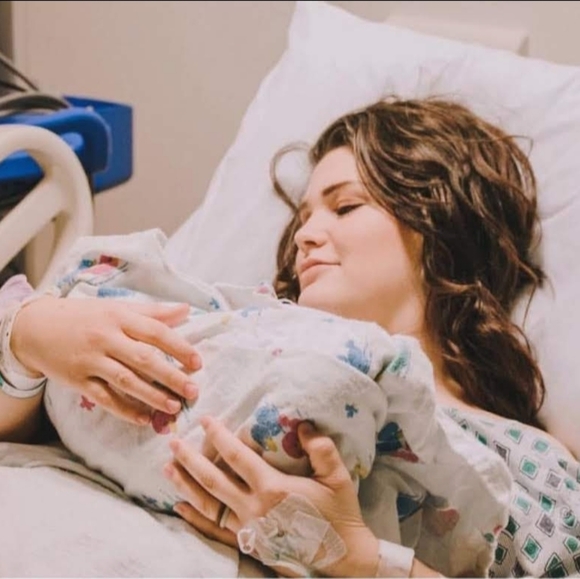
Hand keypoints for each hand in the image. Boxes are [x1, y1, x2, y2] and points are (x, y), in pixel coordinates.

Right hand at [11, 296, 200, 424]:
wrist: (34, 327)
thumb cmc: (84, 316)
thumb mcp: (117, 307)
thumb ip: (153, 312)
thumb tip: (187, 309)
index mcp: (119, 317)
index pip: (156, 332)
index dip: (179, 347)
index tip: (198, 363)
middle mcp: (106, 338)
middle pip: (144, 358)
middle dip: (171, 376)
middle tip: (193, 391)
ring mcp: (90, 360)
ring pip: (126, 381)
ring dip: (152, 396)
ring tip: (174, 407)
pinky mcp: (77, 380)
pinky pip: (104, 398)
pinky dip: (124, 410)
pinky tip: (144, 419)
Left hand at [164, 416, 379, 577]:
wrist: (343, 558)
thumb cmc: (340, 514)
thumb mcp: (338, 477)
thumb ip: (321, 448)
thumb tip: (302, 424)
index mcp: (273, 488)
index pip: (237, 456)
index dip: (219, 436)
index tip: (205, 420)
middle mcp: (254, 508)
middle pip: (213, 480)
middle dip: (190, 459)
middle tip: (172, 442)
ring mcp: (248, 529)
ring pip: (208, 504)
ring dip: (186, 485)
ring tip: (167, 468)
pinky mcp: (248, 544)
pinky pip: (214, 530)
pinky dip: (194, 518)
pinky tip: (179, 508)